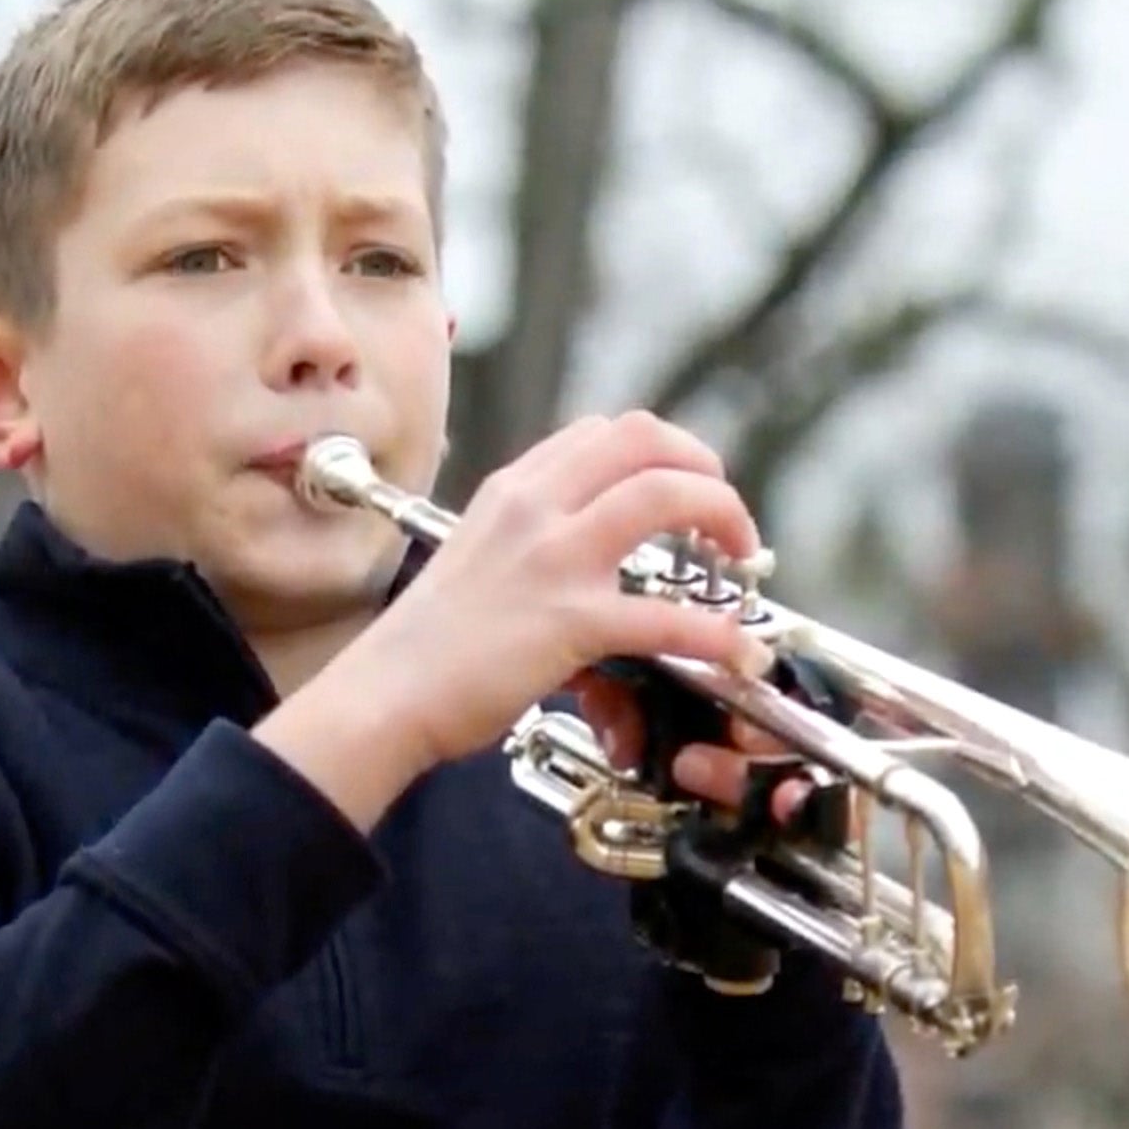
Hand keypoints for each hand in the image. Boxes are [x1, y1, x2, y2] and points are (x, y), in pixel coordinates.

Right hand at [267, 411, 779, 824]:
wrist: (385, 695)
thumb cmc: (425, 647)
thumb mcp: (477, 563)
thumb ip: (533, 547)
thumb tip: (589, 573)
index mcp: (514, 491)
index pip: (605, 433)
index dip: (662, 453)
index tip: (684, 487)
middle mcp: (537, 508)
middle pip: (647, 441)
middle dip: (705, 469)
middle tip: (725, 517)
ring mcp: (555, 560)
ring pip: (668, 494)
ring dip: (724, 517)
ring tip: (742, 559)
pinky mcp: (571, 621)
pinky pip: (669, 616)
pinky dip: (718, 634)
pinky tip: (738, 653)